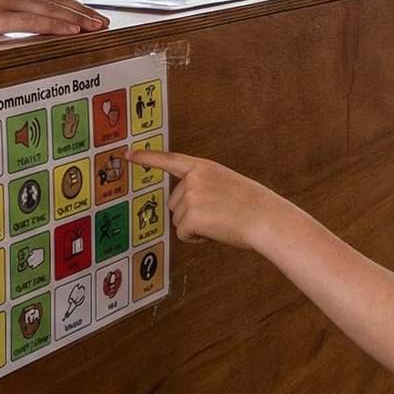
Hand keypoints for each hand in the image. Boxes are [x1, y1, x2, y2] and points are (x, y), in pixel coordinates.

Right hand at [0, 0, 109, 35]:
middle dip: (83, 11)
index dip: (73, 3)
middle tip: (103, 22)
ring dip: (77, 19)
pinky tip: (73, 31)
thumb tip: (19, 10)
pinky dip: (57, 25)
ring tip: (96, 28)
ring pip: (50, 9)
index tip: (90, 13)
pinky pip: (33, 21)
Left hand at [129, 149, 286, 250]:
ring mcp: (190, 196)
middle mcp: (193, 178)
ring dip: (195, 226)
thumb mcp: (225, 183)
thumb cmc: (252, 206)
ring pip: (178, 220)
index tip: (128, 155)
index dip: (146, 158)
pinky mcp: (190, 215)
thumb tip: (184, 207)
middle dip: (190, 213)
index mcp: (203, 167)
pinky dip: (196, 238)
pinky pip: (183, 233)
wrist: (266, 218)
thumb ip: (202, 186)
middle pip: (173, 203)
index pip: (169, 160)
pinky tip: (215, 232)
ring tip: (221, 221)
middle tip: (218, 214)